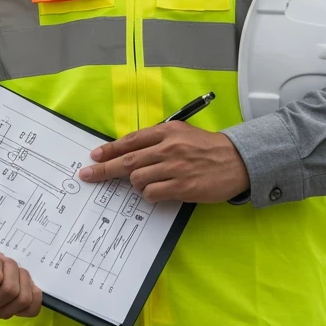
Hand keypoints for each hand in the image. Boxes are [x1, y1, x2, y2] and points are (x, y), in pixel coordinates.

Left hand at [78, 122, 249, 202]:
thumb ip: (158, 140)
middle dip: (104, 169)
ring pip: (138, 179)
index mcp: (167, 131)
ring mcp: (175, 168)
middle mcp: (169, 147)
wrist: (236, 161)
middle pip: (128, 161)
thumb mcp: (182, 133)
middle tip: (89, 175)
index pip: (131, 141)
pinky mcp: (182, 187)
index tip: (94, 156)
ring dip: (137, 184)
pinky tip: (158, 192)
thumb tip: (130, 151)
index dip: (110, 150)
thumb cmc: (207, 147)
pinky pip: (152, 194)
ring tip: (150, 182)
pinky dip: (150, 195)